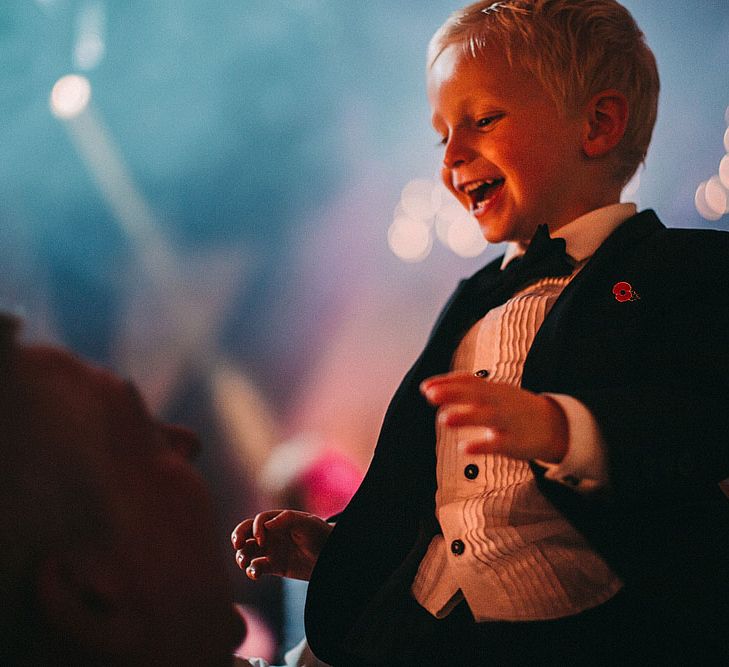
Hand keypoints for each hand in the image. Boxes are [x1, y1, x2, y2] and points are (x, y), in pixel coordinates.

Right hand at [231, 509, 331, 581]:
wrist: (330, 555)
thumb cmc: (320, 534)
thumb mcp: (308, 524)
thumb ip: (288, 520)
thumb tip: (267, 524)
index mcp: (278, 520)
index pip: (259, 521)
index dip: (256, 529)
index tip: (262, 540)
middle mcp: (271, 533)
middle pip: (246, 531)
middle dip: (238, 536)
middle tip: (237, 544)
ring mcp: (271, 550)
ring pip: (248, 550)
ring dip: (241, 555)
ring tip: (244, 563)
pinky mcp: (274, 566)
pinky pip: (257, 567)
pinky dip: (252, 570)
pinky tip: (254, 573)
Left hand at [420, 371, 567, 462]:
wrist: (555, 426)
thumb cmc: (516, 408)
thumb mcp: (495, 392)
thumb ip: (466, 389)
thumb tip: (431, 387)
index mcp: (493, 389)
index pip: (468, 381)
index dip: (447, 383)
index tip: (425, 387)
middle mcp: (500, 402)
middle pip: (476, 394)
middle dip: (453, 394)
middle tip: (430, 395)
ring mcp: (508, 421)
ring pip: (487, 417)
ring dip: (465, 417)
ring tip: (443, 419)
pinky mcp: (515, 442)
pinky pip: (497, 444)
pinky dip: (481, 445)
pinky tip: (463, 448)